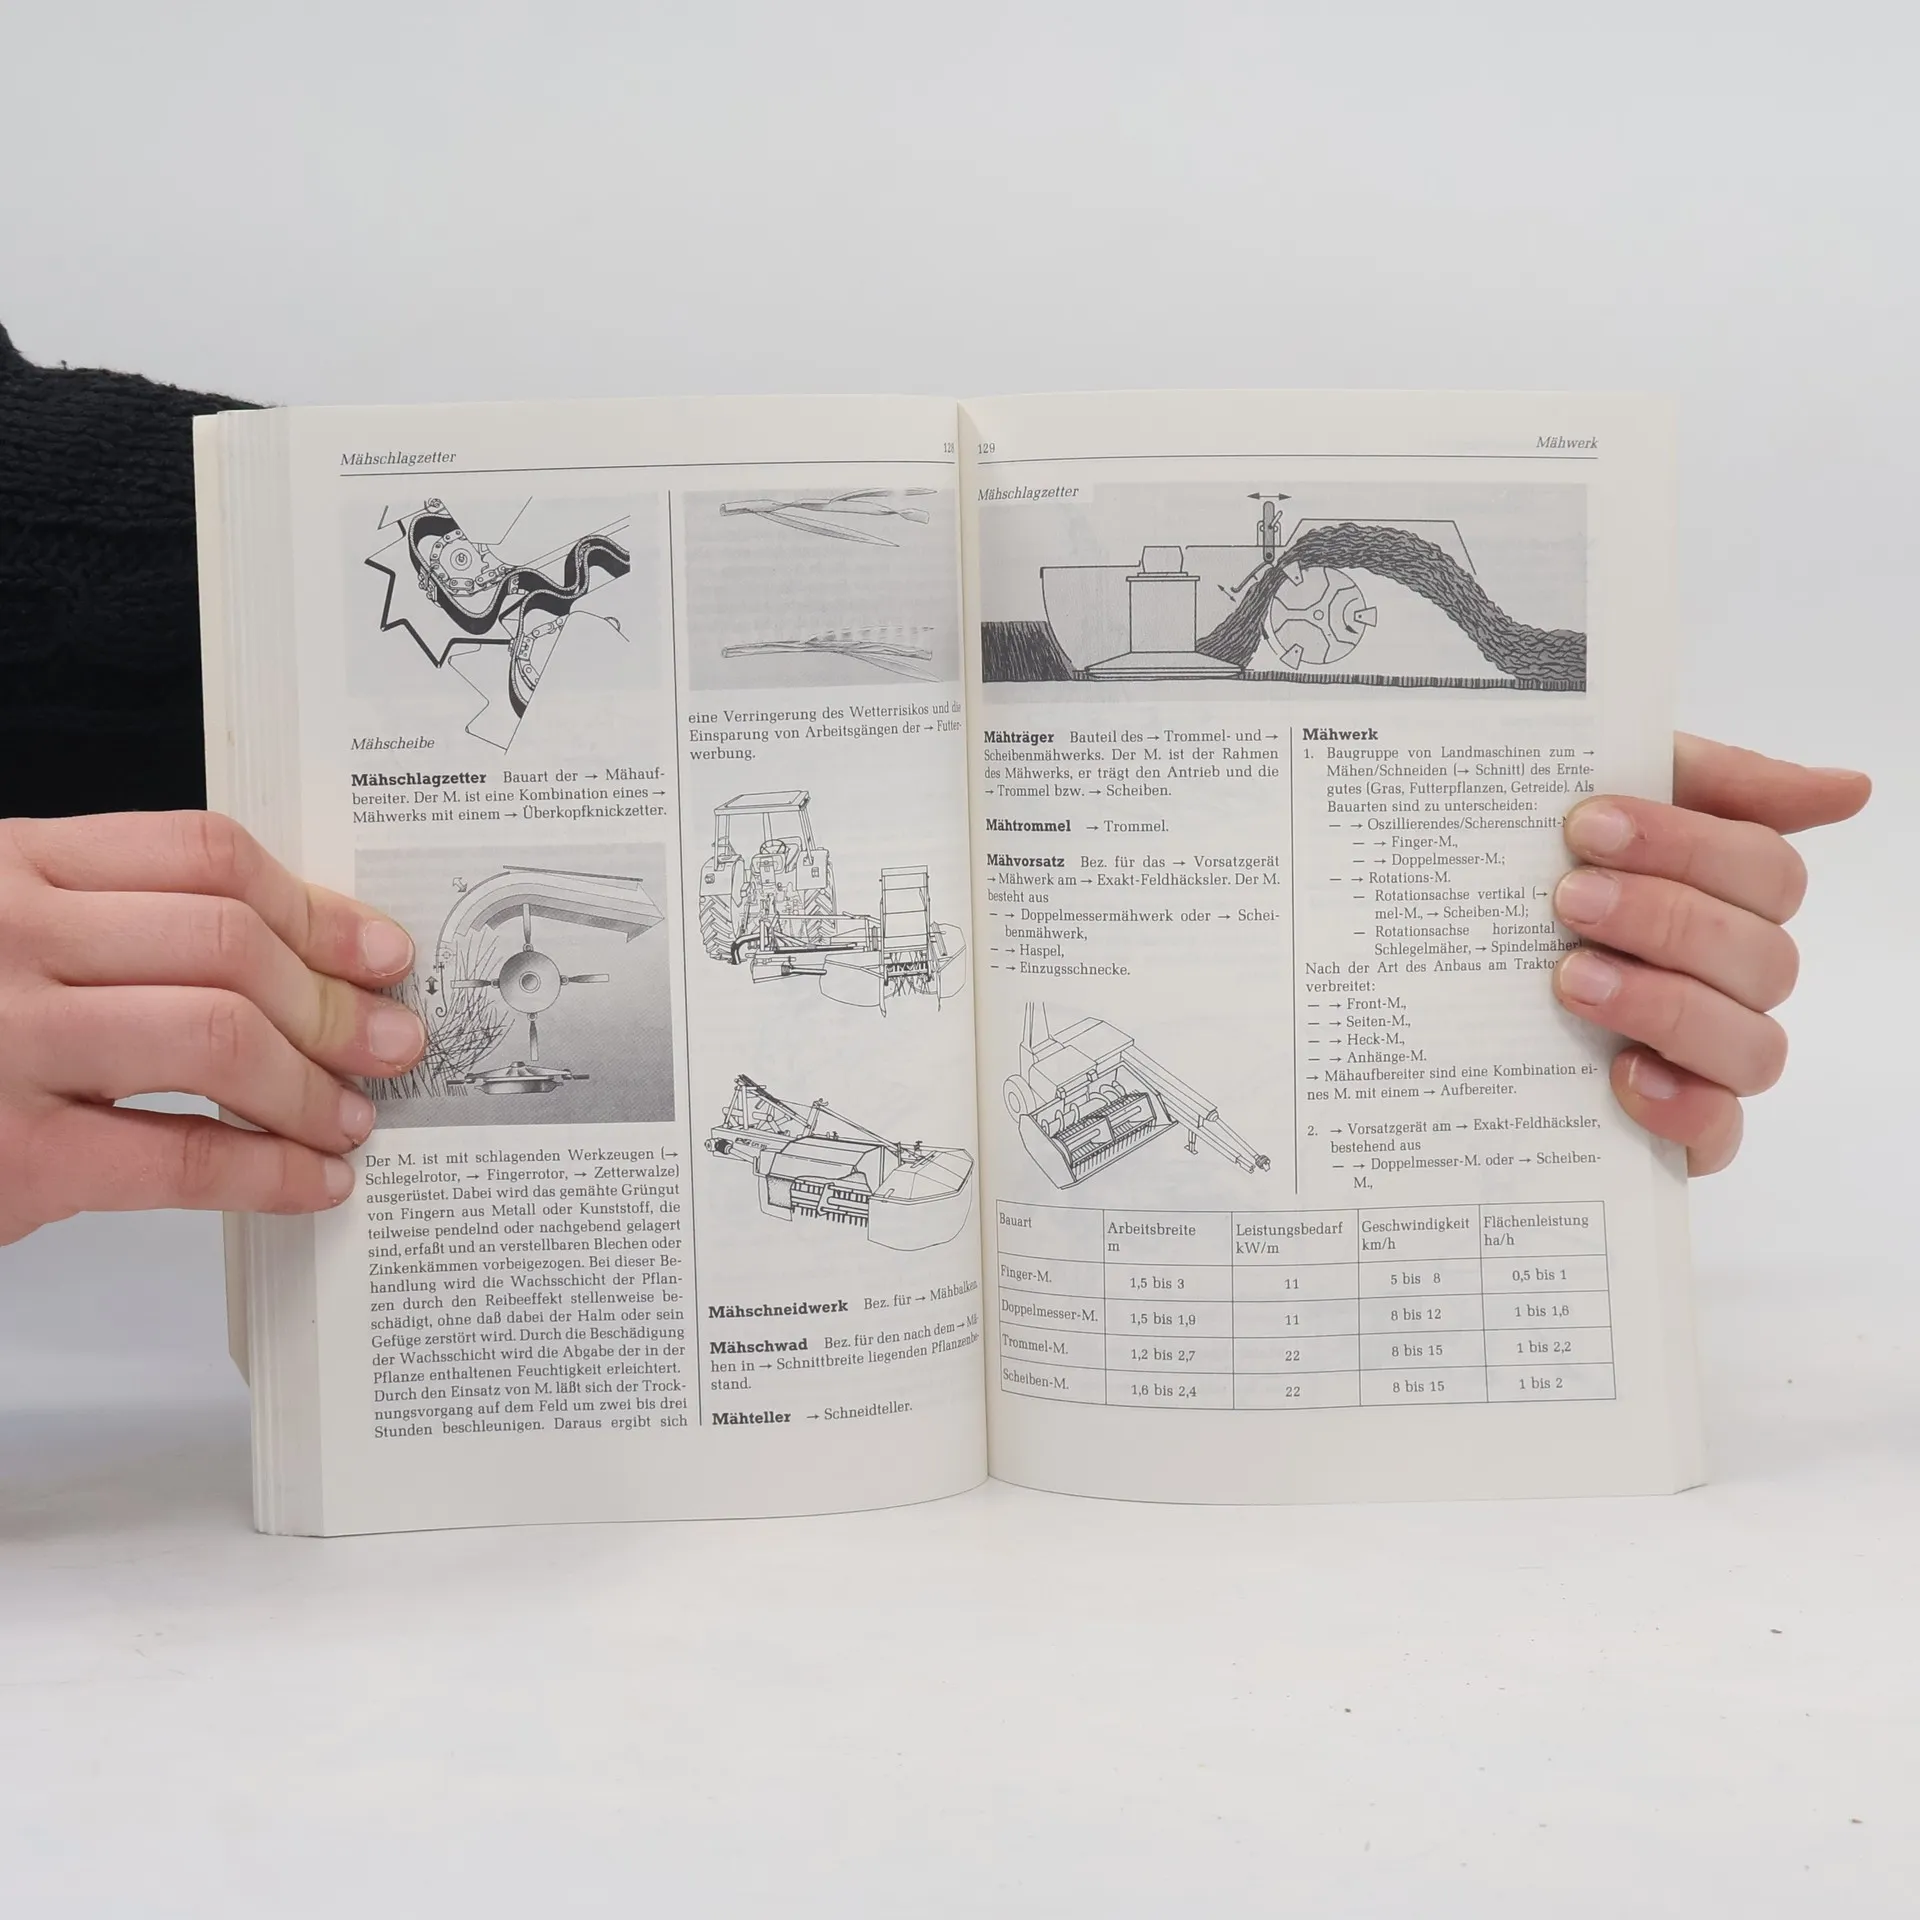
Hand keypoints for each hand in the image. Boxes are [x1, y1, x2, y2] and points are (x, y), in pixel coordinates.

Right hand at [0, 812, 426, 1244]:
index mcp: (12, 867)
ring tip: (351, 1115)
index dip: (314, 906)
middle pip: (227, 943)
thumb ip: (111, 923)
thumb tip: (296, 954)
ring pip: (219, 1038)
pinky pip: (180, 1155)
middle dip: (333, 1001)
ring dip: (312, 1084)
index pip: (203, 856)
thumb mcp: (1, 933)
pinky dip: (269, 1171)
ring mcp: (4, 1042)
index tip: (378, 950)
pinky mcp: (9, 1156)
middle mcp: (7, 938)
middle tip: (391, 1041)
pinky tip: (311, 1181)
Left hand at [1551, 735, 1869, 1175]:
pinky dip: (1682, 1107)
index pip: (1765, 869)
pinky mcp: (1675, 1129)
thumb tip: (1848, 789)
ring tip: (1571, 980)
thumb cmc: (1524, 871)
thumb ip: (1707, 779)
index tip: (1586, 825)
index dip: (1687, 844)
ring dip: (1666, 1006)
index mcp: (1725, 897)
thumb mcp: (1587, 792)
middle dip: (1664, 919)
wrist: (1418, 964)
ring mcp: (1708, 1058)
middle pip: (1761, 955)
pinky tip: (1622, 1074)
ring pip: (1753, 1045)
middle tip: (1567, 900)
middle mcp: (1731, 980)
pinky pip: (1718, 1135)